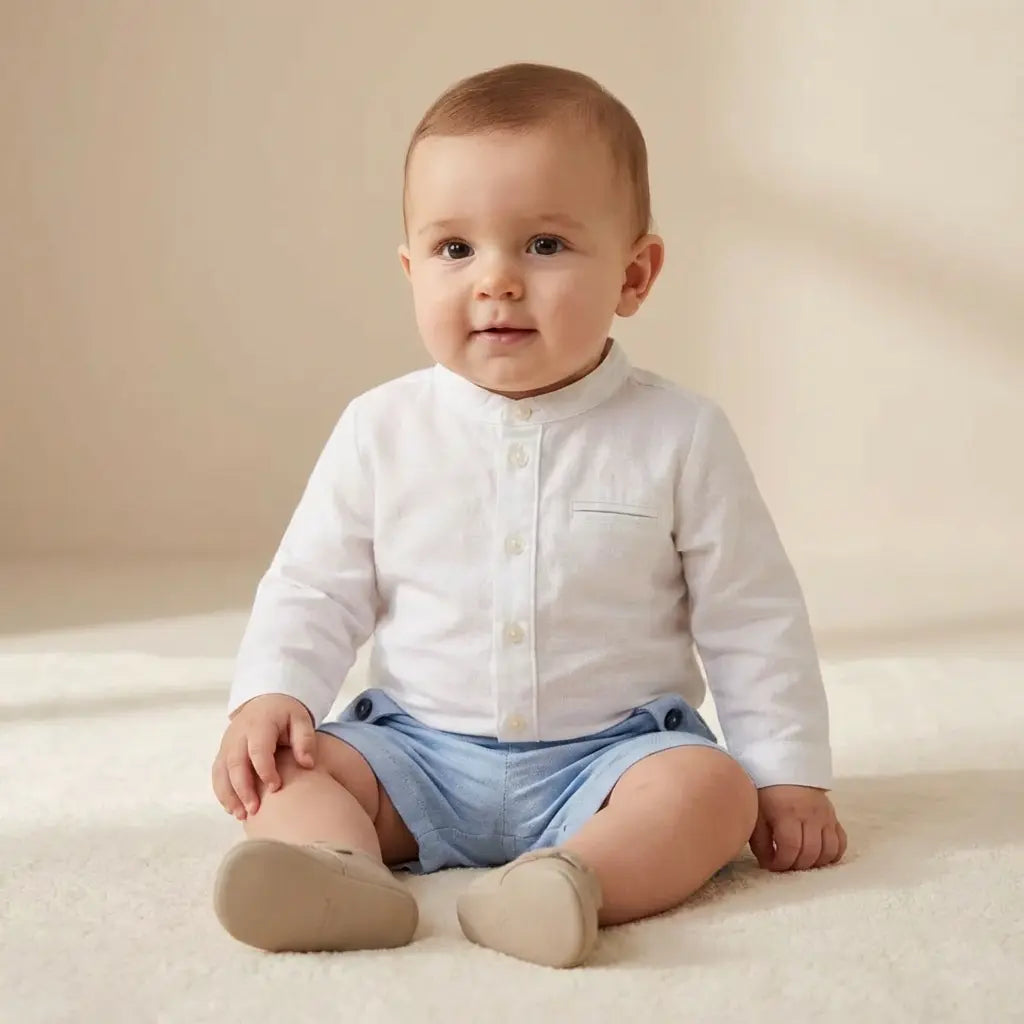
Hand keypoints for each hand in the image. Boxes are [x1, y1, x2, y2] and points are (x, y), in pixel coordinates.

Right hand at [211, 694, 316, 820]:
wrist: (266, 702)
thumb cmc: (286, 714)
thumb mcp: (301, 719)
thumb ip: (305, 739)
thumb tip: (308, 764)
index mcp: (259, 724)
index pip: (258, 750)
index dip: (265, 770)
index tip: (276, 787)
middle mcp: (238, 734)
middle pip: (235, 763)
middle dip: (243, 788)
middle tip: (254, 810)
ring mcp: (227, 743)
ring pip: (221, 771)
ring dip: (228, 795)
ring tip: (241, 815)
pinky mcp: (222, 753)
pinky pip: (217, 774)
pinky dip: (222, 793)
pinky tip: (233, 809)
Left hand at [749, 785, 846, 871]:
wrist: (784, 766)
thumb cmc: (765, 790)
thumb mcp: (756, 812)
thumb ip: (760, 840)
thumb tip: (768, 864)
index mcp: (787, 813)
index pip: (791, 848)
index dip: (781, 863)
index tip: (772, 865)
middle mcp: (810, 815)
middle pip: (811, 853)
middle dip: (796, 866)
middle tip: (785, 865)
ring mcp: (825, 816)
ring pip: (829, 851)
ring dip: (815, 863)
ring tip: (800, 861)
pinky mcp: (833, 817)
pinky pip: (841, 842)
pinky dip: (832, 854)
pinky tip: (818, 857)